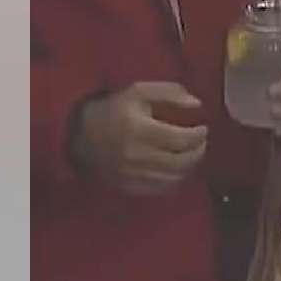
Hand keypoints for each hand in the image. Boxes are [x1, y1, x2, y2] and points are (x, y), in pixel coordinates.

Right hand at [74, 82, 207, 194]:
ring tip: (190, 154)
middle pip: (182, 162)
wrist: (78, 134)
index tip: (203, 129)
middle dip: (198, 152)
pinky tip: (175, 168)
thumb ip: (170, 93)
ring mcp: (132, 174)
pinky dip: (174, 179)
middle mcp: (137, 155)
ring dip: (188, 166)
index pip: (182, 139)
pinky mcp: (128, 187)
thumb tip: (197, 104)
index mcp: (140, 130)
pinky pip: (160, 188)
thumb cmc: (113, 110)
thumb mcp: (138, 92)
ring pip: (174, 177)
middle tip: (200, 143)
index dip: (199, 135)